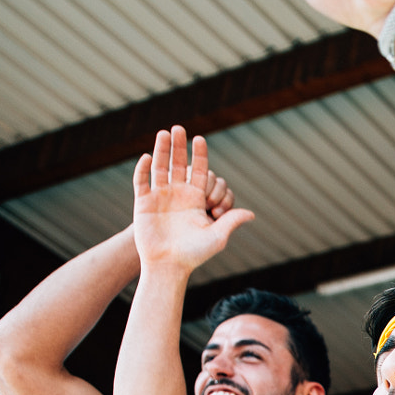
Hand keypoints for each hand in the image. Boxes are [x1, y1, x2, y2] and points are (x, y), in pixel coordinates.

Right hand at [132, 127, 255, 274]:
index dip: (200, 155)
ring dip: (161, 151)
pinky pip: (142, 182)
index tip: (200, 139)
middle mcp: (178, 195)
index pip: (199, 171)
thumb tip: (252, 214)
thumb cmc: (194, 255)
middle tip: (180, 128)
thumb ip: (231, 221)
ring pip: (160, 168)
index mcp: (195, 199)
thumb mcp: (216, 237)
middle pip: (178, 164)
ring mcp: (159, 197)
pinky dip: (144, 169)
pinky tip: (148, 157)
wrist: (168, 266)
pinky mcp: (143, 203)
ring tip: (164, 133)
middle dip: (179, 147)